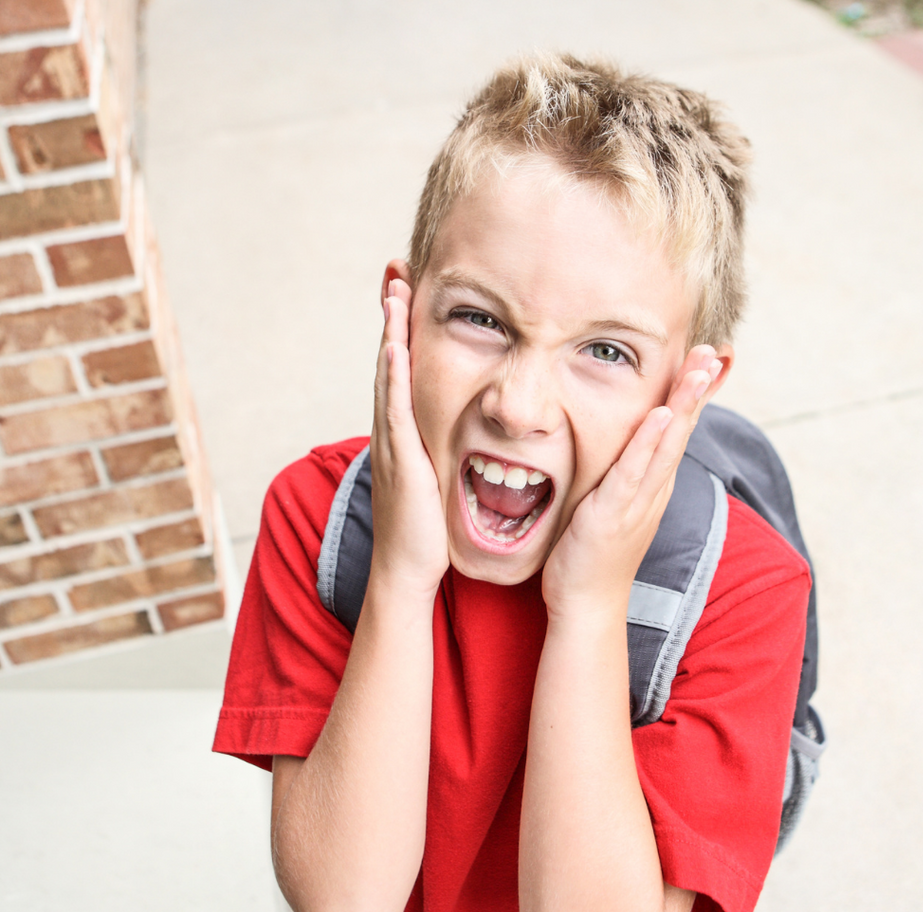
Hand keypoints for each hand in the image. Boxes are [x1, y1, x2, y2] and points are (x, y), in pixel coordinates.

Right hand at [369, 280, 449, 595]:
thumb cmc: (428, 529)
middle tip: (397, 273)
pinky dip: (394, 376)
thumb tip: (472, 435)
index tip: (412, 292)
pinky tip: (396, 346)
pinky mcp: (401, 459)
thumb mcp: (441, 478)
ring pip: (391, 377)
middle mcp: (396, 431)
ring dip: (391, 332)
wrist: (409, 568)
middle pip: (393, 362)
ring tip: (395, 291)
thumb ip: (450, 451)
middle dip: (394, 317)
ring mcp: (394, 443)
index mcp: (408, 432)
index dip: (407, 330)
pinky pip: (395, 410)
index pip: (407, 371)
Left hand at [541, 345, 721, 617]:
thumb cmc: (593, 555)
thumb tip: (620, 448)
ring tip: (699, 369)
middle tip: (715, 350)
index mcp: (652, 485)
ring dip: (684, 405)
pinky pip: (634, 473)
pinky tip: (662, 416)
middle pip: (681, 431)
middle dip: (697, 389)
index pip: (676, 431)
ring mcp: (638, 502)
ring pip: (667, 445)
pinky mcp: (614, 514)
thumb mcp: (612, 505)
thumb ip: (621, 474)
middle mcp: (653, 490)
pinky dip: (649, 444)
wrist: (588, 604)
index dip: (692, 395)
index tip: (705, 358)